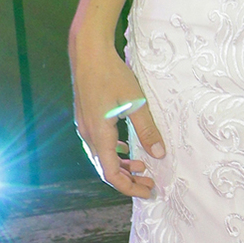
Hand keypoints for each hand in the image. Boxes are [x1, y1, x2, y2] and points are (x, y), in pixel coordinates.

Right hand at [70, 41, 164, 197]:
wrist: (88, 52)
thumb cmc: (112, 74)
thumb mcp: (136, 102)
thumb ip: (147, 130)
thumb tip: (159, 154)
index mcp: (99, 135)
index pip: (111, 174)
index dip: (130, 187)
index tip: (148, 191)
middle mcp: (88, 135)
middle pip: (105, 169)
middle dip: (128, 180)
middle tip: (149, 182)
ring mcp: (84, 126)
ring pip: (101, 157)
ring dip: (121, 165)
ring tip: (142, 167)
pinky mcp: (86, 117)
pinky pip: (98, 144)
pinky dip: (113, 152)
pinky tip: (126, 147)